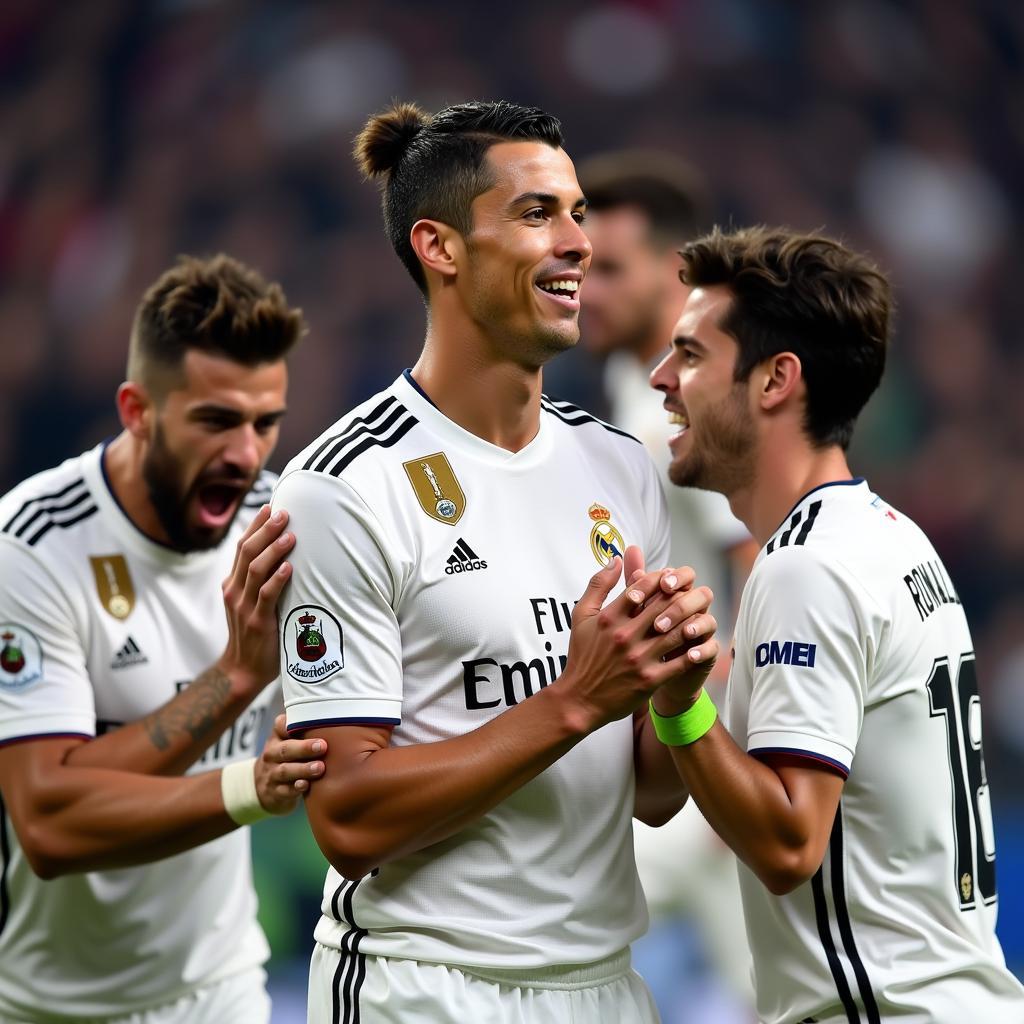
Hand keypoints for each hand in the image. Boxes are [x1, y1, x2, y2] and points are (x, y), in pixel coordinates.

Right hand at [218, 505, 294, 694]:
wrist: (242, 670)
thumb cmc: (255, 633)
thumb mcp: (251, 602)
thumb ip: (260, 581)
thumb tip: (283, 554)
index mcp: (232, 584)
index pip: (242, 547)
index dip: (255, 525)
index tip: (271, 506)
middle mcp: (234, 591)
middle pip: (247, 552)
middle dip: (266, 530)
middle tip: (284, 513)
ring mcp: (244, 607)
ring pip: (256, 570)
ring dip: (274, 550)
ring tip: (291, 535)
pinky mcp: (258, 622)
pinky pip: (266, 596)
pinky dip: (278, 579)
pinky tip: (289, 567)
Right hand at [255, 715, 326, 814]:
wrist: (264, 786)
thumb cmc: (288, 757)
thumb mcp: (291, 742)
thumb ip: (308, 730)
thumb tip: (340, 715)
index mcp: (277, 737)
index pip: (281, 726)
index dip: (291, 724)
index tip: (309, 722)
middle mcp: (272, 754)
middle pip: (285, 749)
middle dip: (304, 748)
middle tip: (322, 746)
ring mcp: (272, 773)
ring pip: (286, 770)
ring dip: (303, 769)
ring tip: (320, 768)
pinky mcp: (275, 792)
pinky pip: (284, 790)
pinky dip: (295, 788)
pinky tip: (306, 786)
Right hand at [558, 546, 716, 730]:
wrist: (579, 699)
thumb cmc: (581, 655)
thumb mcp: (581, 615)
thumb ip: (598, 585)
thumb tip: (615, 559)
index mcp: (609, 618)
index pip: (641, 587)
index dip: (660, 578)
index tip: (669, 577)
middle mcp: (624, 636)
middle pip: (663, 606)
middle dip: (679, 595)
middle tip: (689, 590)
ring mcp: (639, 658)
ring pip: (676, 631)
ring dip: (691, 620)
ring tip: (699, 612)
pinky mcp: (650, 679)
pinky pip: (680, 661)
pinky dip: (694, 651)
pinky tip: (701, 643)